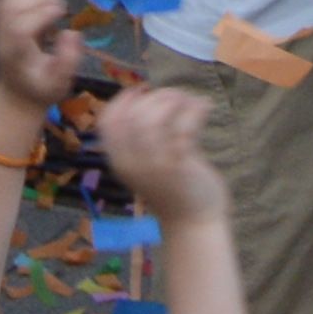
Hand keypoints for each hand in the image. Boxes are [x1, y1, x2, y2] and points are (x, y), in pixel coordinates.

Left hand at [0, 0, 91, 111]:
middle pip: (11, 7)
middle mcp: (3, 38)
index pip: (20, 28)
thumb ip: (68, 61)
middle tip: (61, 7)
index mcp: (16, 56)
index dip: (42, 13)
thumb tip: (72, 33)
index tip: (62, 13)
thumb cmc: (41, 88)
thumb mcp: (60, 84)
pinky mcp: (1, 19)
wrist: (18, 92)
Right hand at [92, 83, 228, 221]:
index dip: (123, 99)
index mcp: (120, 162)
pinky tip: (205, 106)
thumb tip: (152, 97)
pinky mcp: (179, 167)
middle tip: (176, 98)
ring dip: (174, 99)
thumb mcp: (148, 163)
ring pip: (154, 118)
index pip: (107, 122)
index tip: (143, 90)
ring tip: (190, 101)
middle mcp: (132, 163)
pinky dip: (196, 108)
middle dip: (155, 96)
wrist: (192, 223)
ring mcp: (155, 165)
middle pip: (132, 114)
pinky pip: (184, 126)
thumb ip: (145, 137)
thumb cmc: (172, 188)